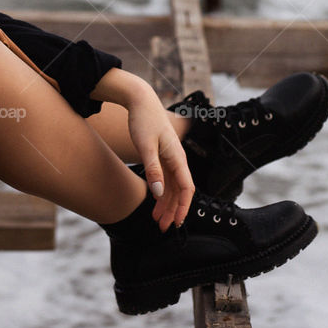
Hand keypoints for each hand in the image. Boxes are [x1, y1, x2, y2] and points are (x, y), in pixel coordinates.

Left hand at [125, 89, 194, 231]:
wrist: (140, 100)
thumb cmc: (143, 120)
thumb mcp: (145, 146)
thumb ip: (153, 169)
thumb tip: (159, 193)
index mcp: (177, 157)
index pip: (187, 188)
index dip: (184, 207)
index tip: (178, 222)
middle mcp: (177, 160)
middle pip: (179, 191)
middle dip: (173, 210)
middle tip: (163, 227)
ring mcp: (170, 158)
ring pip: (172, 187)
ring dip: (166, 204)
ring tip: (157, 220)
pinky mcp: (162, 156)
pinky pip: (165, 179)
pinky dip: (161, 192)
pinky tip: (154, 201)